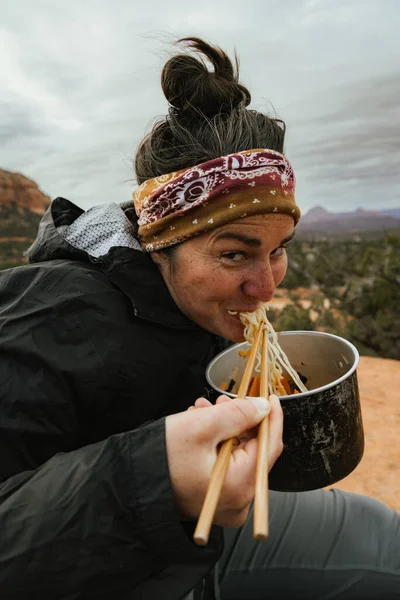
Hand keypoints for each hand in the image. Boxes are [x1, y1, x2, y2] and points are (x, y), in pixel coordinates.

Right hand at [165, 394, 282, 527]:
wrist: (131, 485)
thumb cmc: (161, 459)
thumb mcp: (200, 427)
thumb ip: (237, 414)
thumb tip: (263, 408)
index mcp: (240, 486)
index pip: (270, 445)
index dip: (271, 416)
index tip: (270, 397)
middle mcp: (238, 501)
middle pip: (254, 450)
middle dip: (239, 420)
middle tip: (222, 400)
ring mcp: (226, 503)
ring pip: (238, 455)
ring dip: (225, 429)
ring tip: (203, 410)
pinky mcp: (214, 500)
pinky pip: (226, 467)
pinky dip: (217, 445)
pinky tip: (200, 427)